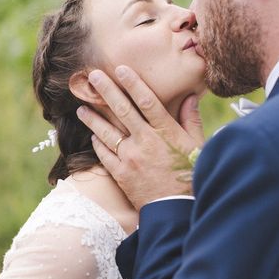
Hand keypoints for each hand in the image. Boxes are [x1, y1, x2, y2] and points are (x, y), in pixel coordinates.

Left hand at [76, 65, 204, 209]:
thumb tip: (190, 96)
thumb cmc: (192, 175)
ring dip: (93, 118)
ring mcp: (131, 158)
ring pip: (107, 132)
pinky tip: (91, 136)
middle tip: (92, 75)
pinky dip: (97, 143)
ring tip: (81, 107)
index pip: (146, 101)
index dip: (133, 83)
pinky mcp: (122, 174)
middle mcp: (145, 141)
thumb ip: (191, 119)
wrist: (177, 209)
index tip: (121, 69)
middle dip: (106, 90)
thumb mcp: (197, 145)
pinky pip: (105, 154)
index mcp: (165, 131)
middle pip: (122, 110)